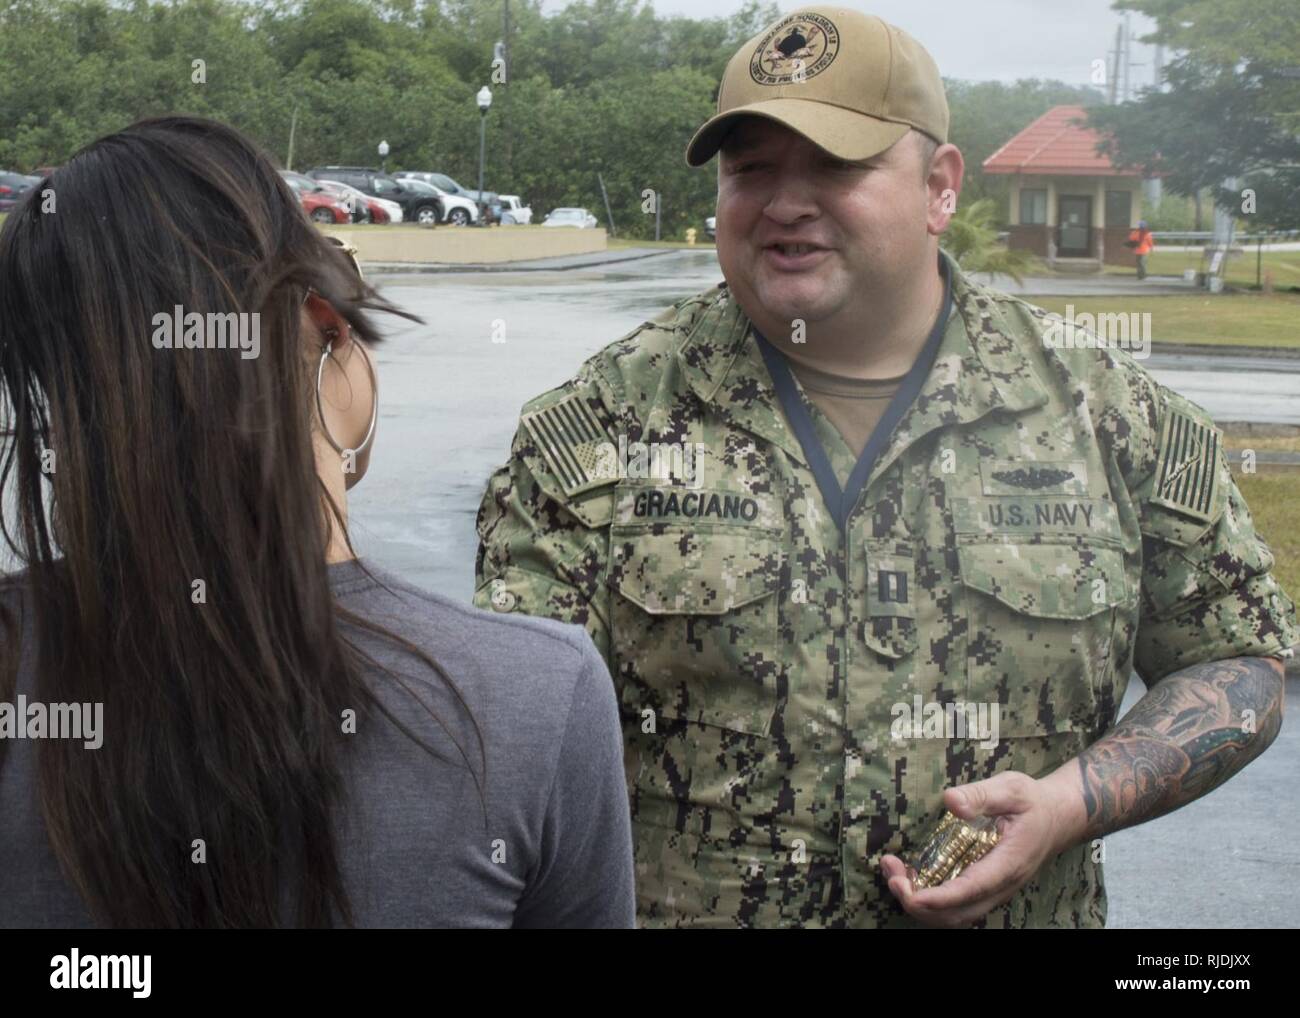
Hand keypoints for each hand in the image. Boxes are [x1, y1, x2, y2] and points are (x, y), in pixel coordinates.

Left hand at [879, 770, 1075, 927]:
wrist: (1058, 818)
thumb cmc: (1033, 802)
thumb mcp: (1011, 789)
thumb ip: (980, 795)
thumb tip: (951, 802)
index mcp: (1008, 864)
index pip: (970, 890)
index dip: (938, 898)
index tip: (910, 893)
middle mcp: (1000, 886)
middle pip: (957, 913)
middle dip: (920, 903)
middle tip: (891, 877)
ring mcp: (992, 890)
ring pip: (954, 914)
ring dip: (920, 902)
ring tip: (892, 872)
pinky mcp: (984, 887)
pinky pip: (955, 904)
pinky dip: (929, 898)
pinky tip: (909, 873)